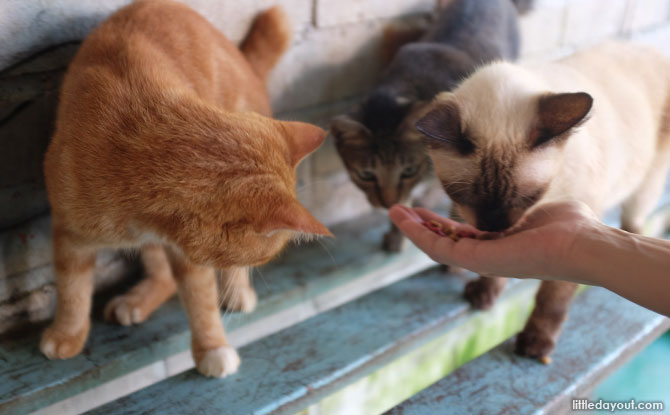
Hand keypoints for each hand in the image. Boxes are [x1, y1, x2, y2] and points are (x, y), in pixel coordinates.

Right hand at [389, 201, 600, 278]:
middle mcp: (487, 254)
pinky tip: (402, 219)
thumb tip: (524, 173)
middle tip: (400, 210)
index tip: (423, 209)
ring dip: (412, 229)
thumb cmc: (571, 224)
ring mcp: (481, 259)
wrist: (584, 243)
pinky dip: (417, 234)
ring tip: (393, 211)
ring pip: (435, 246)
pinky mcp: (477, 260)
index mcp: (499, 242)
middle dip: (421, 225)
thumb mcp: (536, 202)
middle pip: (444, 241)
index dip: (439, 221)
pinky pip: (438, 249)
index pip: (462, 234)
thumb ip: (521, 194)